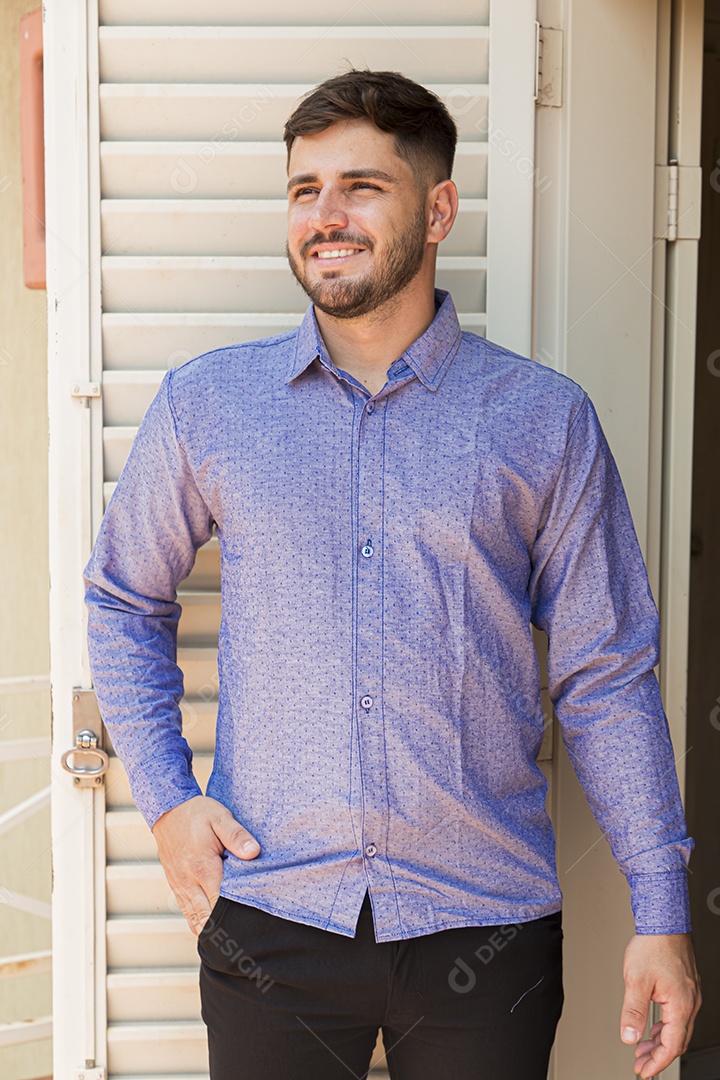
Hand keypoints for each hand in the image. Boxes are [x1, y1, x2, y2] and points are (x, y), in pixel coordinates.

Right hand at [152, 795, 259, 935]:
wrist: (167, 809)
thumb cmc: (196, 813)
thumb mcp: (220, 817)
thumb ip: (237, 836)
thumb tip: (254, 852)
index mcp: (203, 868)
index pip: (220, 903)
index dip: (235, 917)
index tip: (250, 925)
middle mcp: (188, 882)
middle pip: (207, 918)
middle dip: (224, 929)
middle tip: (243, 940)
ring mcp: (180, 886)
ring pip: (195, 919)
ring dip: (210, 929)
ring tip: (230, 939)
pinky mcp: (175, 885)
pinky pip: (186, 912)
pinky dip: (198, 922)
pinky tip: (211, 928)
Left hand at [620, 933, 700, 1076]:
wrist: (663, 922)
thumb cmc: (652, 945)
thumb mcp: (636, 980)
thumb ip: (633, 1012)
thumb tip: (629, 1036)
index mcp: (681, 1005)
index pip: (671, 1045)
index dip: (657, 1062)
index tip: (644, 1071)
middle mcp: (689, 1002)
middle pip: (676, 1040)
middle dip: (657, 1055)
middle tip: (640, 1064)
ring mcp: (689, 994)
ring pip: (677, 1028)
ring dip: (659, 1041)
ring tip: (642, 1048)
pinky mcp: (684, 986)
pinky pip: (677, 1015)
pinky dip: (664, 1026)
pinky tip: (652, 1027)